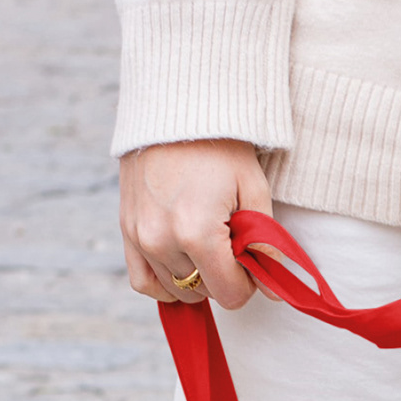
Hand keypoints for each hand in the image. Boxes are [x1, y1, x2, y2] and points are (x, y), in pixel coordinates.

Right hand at [119, 140, 273, 308]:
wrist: (176, 106)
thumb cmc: (222, 146)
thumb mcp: (254, 191)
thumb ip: (266, 247)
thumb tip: (275, 293)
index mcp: (196, 232)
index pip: (230, 294)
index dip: (248, 282)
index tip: (251, 257)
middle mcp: (161, 239)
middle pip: (204, 292)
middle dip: (223, 276)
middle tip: (229, 240)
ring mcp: (139, 236)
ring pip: (176, 290)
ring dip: (197, 277)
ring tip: (206, 242)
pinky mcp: (126, 228)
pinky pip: (143, 282)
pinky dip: (164, 282)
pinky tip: (182, 265)